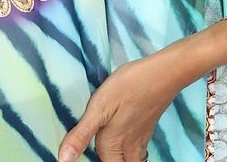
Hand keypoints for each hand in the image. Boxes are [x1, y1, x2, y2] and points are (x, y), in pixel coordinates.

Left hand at [57, 52, 181, 161]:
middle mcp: (127, 146)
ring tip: (113, 152)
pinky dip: (133, 153)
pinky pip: (140, 151)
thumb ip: (82, 133)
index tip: (79, 156)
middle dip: (111, 161)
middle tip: (100, 152)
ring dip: (122, 160)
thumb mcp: (100, 105)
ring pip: (132, 161)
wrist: (163, 73)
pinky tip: (127, 142)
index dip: (88, 158)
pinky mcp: (148, 127)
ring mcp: (141, 137)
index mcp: (111, 143)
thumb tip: (63, 159)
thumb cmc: (129, 85)